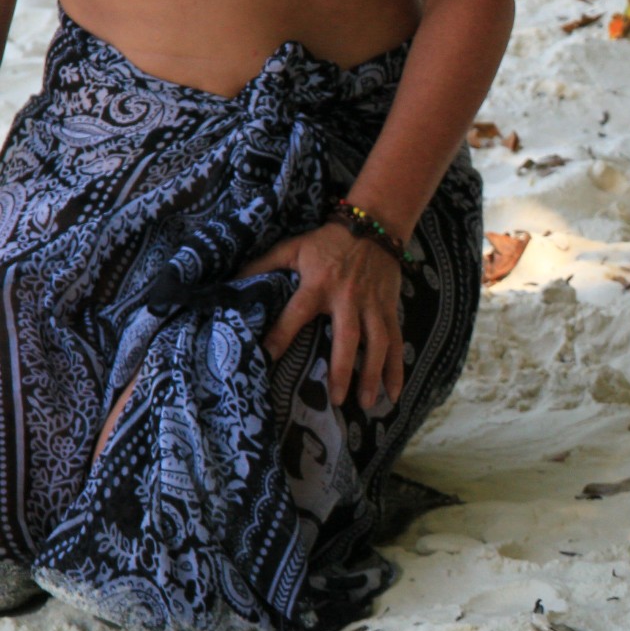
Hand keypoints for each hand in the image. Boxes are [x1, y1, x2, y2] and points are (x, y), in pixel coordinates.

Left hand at [238, 223, 404, 409]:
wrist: (373, 227)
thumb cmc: (327, 241)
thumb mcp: (292, 248)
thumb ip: (264, 265)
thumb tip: (231, 283)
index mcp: (319, 284)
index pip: (297, 312)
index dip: (282, 333)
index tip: (268, 356)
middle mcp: (348, 298)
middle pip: (348, 338)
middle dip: (344, 369)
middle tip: (337, 400)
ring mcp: (373, 306)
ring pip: (378, 344)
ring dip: (373, 375)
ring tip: (368, 404)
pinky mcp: (390, 310)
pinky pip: (396, 342)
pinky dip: (397, 369)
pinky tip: (393, 393)